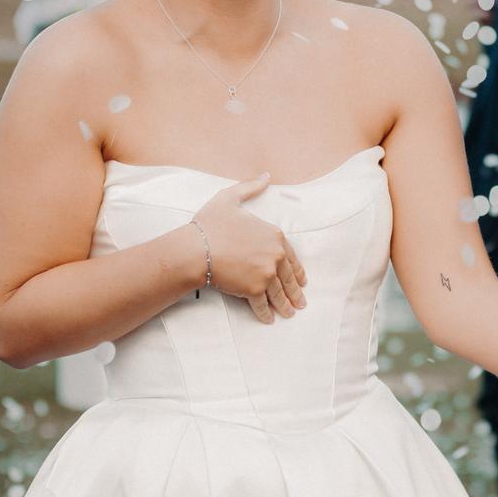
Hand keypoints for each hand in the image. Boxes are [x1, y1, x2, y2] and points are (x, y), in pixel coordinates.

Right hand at [190, 174, 308, 323]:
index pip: (292, 257)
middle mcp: (275, 255)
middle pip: (289, 278)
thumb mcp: (230, 198)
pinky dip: (266, 314)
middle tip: (300, 303)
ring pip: (279, 294)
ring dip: (285, 306)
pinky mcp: (254, 290)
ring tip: (289, 314)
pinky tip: (268, 320)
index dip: (297, 271)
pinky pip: (263, 305)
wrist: (196, 249)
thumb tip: (266, 175)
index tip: (302, 281)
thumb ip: (250, 187)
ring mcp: (266, 274)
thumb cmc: (210, 224)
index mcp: (275, 235)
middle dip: (295, 292)